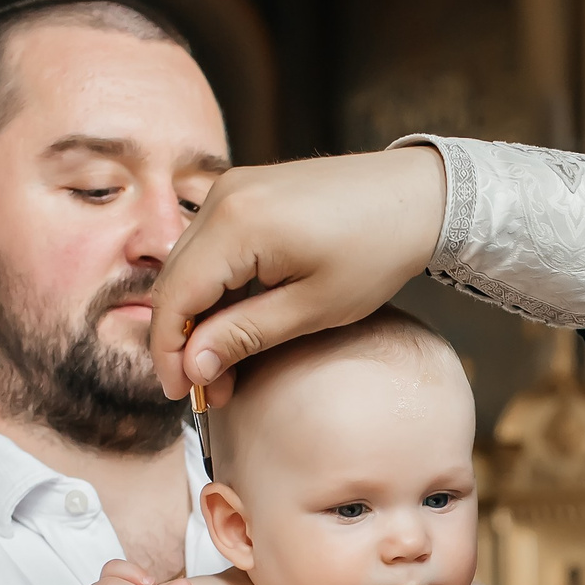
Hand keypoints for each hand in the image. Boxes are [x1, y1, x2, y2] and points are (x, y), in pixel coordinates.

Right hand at [150, 146, 447, 409]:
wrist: (414, 196)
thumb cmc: (375, 251)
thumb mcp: (313, 308)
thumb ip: (246, 336)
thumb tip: (193, 367)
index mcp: (236, 224)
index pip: (175, 298)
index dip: (170, 353)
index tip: (181, 395)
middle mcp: (222, 197)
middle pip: (173, 282)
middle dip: (183, 342)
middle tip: (207, 391)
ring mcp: (230, 189)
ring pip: (188, 266)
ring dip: (198, 318)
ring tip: (225, 367)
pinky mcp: (243, 192)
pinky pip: (210, 247)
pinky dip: (215, 288)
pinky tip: (235, 325)